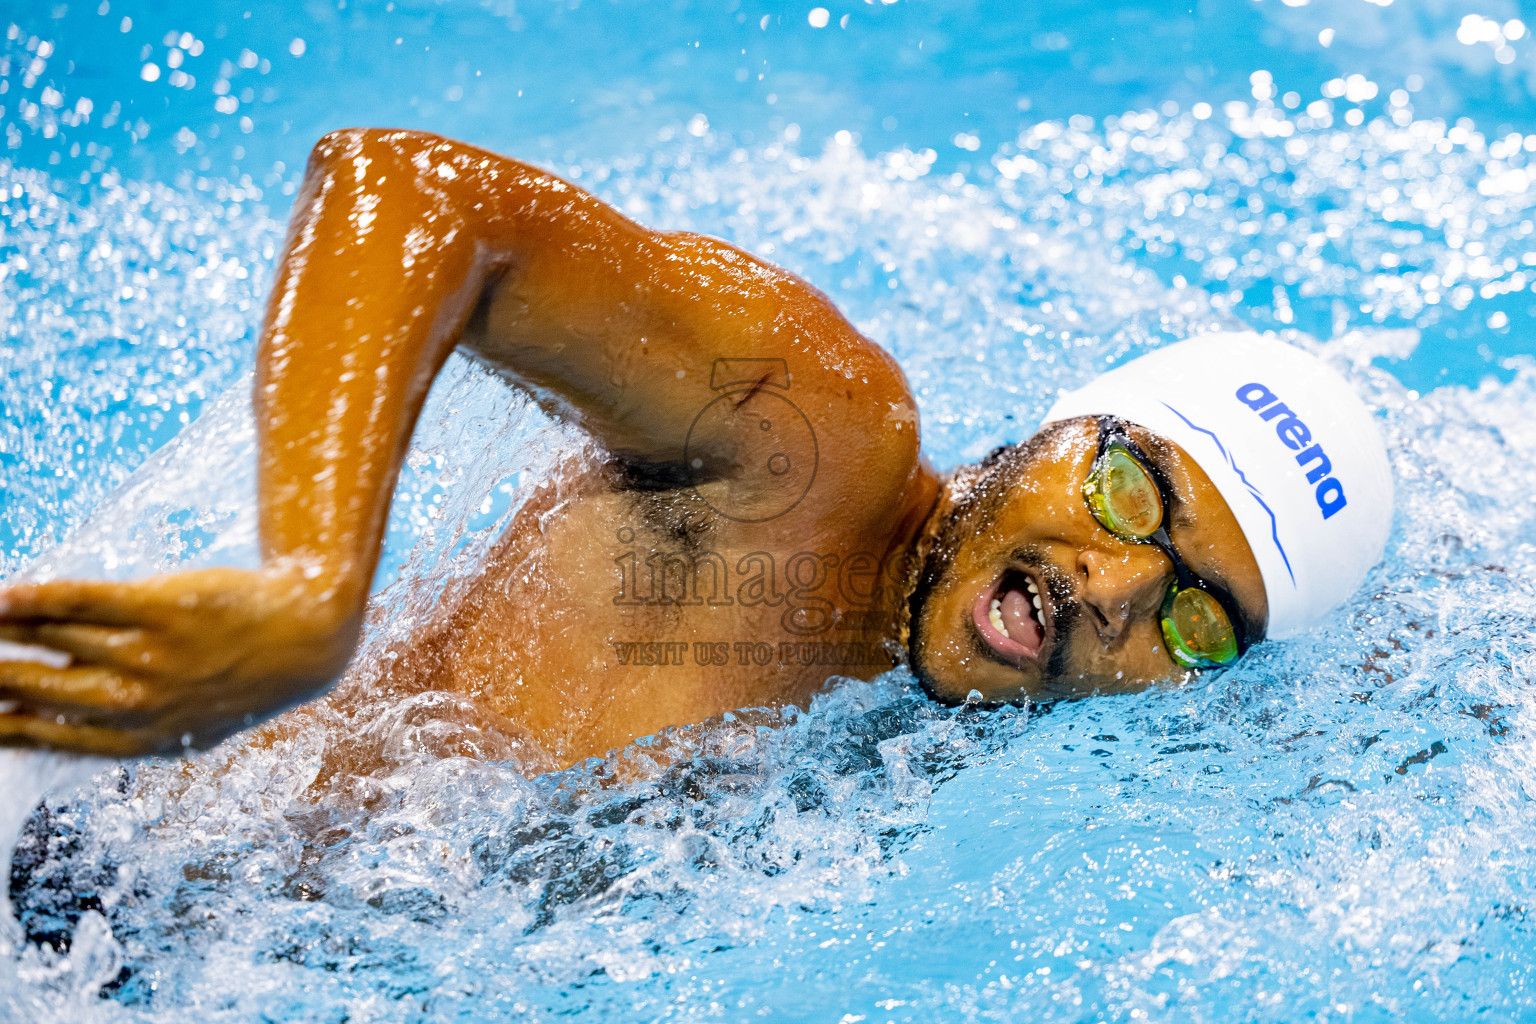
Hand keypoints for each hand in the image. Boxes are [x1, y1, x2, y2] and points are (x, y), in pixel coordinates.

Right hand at [0, 567, 360, 755]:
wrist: (307, 639)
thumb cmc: (236, 678)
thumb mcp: (183, 724)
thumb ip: (122, 725)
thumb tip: (49, 716)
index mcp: (139, 739)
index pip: (44, 736)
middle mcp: (137, 703)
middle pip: (37, 689)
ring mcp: (149, 654)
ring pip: (53, 640)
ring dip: (2, 633)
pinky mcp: (163, 608)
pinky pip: (84, 601)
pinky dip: (37, 599)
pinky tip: (2, 597)